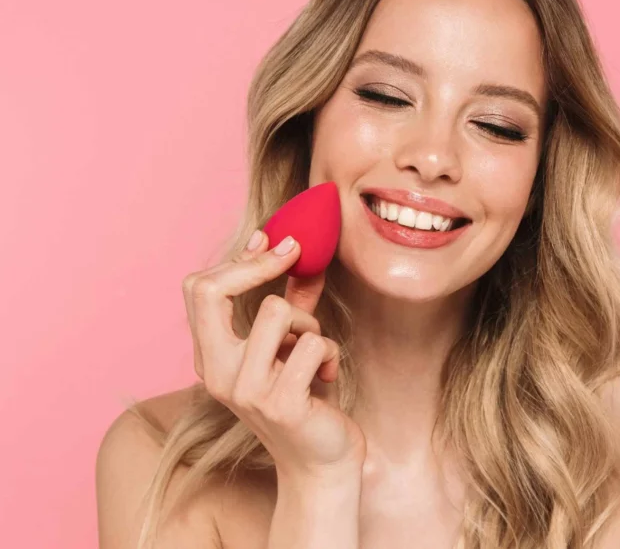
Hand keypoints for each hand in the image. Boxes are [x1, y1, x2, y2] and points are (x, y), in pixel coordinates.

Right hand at [181, 231, 365, 480]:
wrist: (322, 465)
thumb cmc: (307, 402)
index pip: (199, 289)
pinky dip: (330, 353)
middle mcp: (216, 373)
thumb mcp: (289, 348)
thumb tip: (294, 249)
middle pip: (211, 290)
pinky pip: (313, 343)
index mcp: (211, 358)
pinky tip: (326, 378)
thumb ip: (290, 304)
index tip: (274, 244)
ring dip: (309, 324)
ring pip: (278, 310)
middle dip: (259, 266)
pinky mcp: (279, 402)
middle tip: (294, 257)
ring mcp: (244, 389)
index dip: (239, 260)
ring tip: (313, 353)